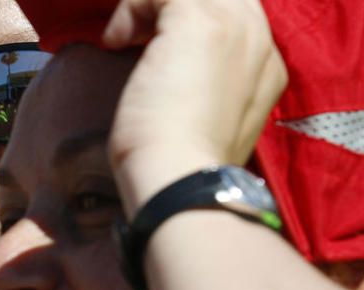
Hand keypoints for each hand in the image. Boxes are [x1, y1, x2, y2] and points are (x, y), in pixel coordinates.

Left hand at [102, 0, 287, 213]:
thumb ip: (197, 89)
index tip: (147, 46)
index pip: (233, 17)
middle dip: (170, 6)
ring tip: (122, 39)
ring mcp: (236, 28)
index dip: (184, 23)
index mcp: (266, 69)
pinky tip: (114, 43)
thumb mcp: (197, 122)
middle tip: (134, 35)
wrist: (180, 181)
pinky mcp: (201, 24)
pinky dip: (132, 9)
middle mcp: (260, 41)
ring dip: (150, 6)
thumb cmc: (178, 167)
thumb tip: (160, 77)